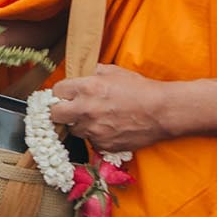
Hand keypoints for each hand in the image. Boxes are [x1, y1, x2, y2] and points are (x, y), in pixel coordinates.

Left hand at [49, 65, 172, 151]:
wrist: (161, 112)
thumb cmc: (140, 89)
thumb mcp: (114, 71)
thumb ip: (93, 72)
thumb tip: (81, 75)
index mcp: (87, 88)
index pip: (56, 92)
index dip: (60, 93)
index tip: (65, 95)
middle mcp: (86, 110)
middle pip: (55, 115)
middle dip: (60, 111)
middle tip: (69, 109)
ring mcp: (94, 130)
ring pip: (73, 130)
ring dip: (80, 124)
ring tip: (96, 118)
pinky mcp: (103, 145)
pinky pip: (91, 141)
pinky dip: (96, 136)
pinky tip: (109, 128)